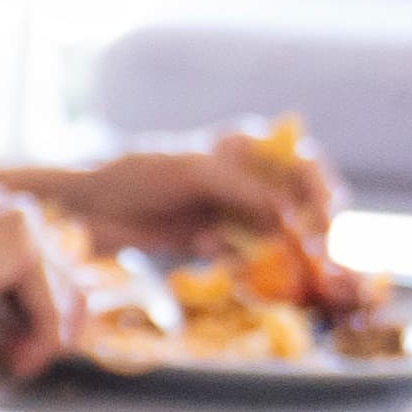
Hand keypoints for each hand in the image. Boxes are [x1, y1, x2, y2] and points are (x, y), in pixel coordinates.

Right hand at [0, 181, 78, 364]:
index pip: (25, 267)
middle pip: (52, 273)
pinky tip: (24, 360)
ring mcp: (16, 216)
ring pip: (58, 288)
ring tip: (22, 366)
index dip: (23, 315)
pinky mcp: (24, 241)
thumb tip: (14, 335)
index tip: (6, 351)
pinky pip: (48, 301)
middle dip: (41, 324)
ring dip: (45, 334)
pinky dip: (42, 336)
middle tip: (18, 363)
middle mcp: (1, 206)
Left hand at [47, 126, 335, 262]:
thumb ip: (241, 190)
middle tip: (314, 253)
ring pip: (277, 232)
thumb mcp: (193, 173)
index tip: (323, 218)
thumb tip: (286, 216)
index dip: (321, 189)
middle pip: (299, 201)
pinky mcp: (212, 239)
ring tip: (277, 264)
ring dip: (282, 250)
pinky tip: (215, 253)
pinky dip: (245, 261)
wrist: (87, 207)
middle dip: (311, 226)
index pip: (301, 162)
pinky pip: (246, 254)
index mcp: (244, 146)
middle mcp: (245, 177)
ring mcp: (230, 210)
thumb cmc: (136, 175)